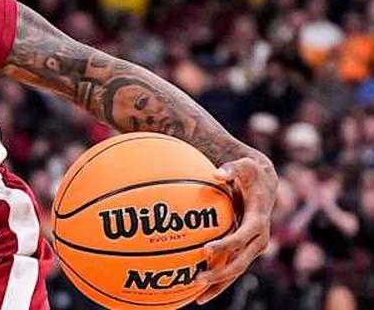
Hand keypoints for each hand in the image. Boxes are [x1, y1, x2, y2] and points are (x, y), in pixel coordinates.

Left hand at [195, 154, 276, 304]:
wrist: (265, 183)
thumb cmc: (249, 172)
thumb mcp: (243, 166)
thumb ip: (231, 168)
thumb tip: (217, 172)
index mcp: (258, 221)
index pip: (242, 237)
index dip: (226, 245)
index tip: (206, 250)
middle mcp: (258, 239)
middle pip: (240, 262)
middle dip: (221, 273)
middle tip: (197, 279)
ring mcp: (252, 248)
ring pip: (236, 272)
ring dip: (219, 285)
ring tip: (197, 297)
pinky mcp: (245, 251)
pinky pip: (232, 269)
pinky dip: (218, 282)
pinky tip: (198, 293)